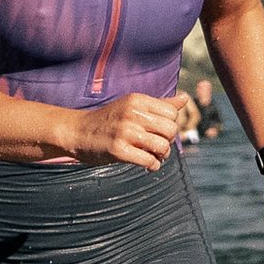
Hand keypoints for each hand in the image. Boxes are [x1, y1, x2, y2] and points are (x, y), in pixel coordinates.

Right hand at [68, 92, 192, 169]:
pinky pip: (149, 161)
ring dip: (162, 155)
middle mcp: (132, 114)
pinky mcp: (118, 150)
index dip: (170, 125)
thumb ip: (160, 104)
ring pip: (162, 146)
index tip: (159, 132)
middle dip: (168, 141)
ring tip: (153, 156)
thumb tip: (186, 98)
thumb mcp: (132, 106)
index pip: (172, 113)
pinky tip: (147, 165)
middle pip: (171, 129)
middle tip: (158, 146)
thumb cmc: (108, 120)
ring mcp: (125, 132)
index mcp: (137, 100)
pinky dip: (152, 166)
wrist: (78, 132)